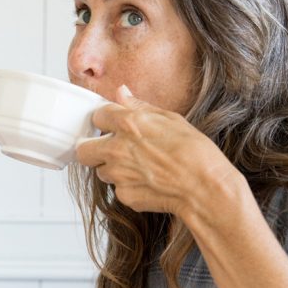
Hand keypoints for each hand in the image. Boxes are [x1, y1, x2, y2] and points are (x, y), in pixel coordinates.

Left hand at [75, 85, 240, 218]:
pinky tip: (149, 182)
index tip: (111, 124)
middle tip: (108, 149)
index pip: (97, 116)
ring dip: (113, 169)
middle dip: (92, 148)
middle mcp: (116, 149)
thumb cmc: (195, 153)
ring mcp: (118, 174)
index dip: (105, 120)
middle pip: (83, 149)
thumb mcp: (171, 119)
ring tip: (139, 168)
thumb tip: (122, 93)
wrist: (204, 187)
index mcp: (128, 124)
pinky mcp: (123, 195)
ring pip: (101, 171)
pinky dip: (129, 187)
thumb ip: (140, 106)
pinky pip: (118, 189)